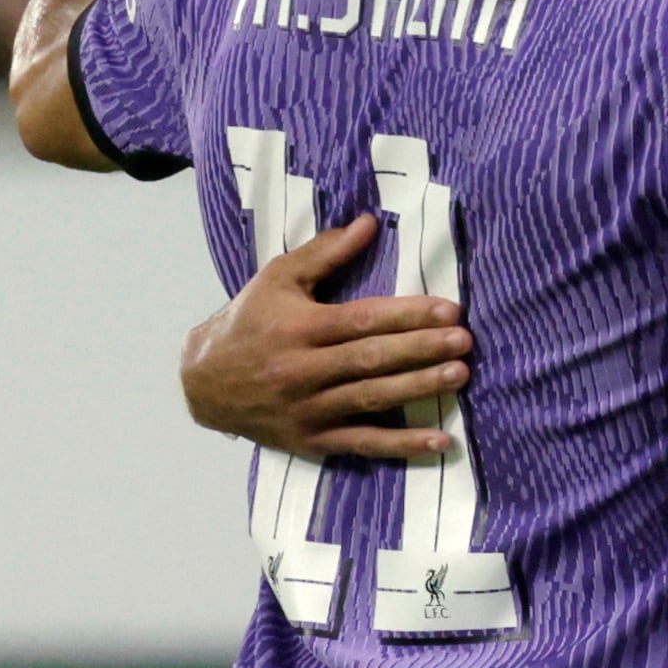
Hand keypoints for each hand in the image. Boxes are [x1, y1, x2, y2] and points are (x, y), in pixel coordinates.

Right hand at [180, 211, 473, 460]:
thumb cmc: (248, 321)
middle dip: (422, 350)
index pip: (363, 320)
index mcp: (299, 328)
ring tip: (459, 375)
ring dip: (419, 388)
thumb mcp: (278, 278)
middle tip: (465, 341)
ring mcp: (308, 410)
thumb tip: (371, 222)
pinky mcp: (312, 441)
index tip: (450, 309)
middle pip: (372, 360)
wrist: (203, 382)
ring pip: (372, 399)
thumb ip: (326, 251)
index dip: (409, 315)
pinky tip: (439, 442)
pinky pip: (363, 445)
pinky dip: (402, 445)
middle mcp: (303, 371)